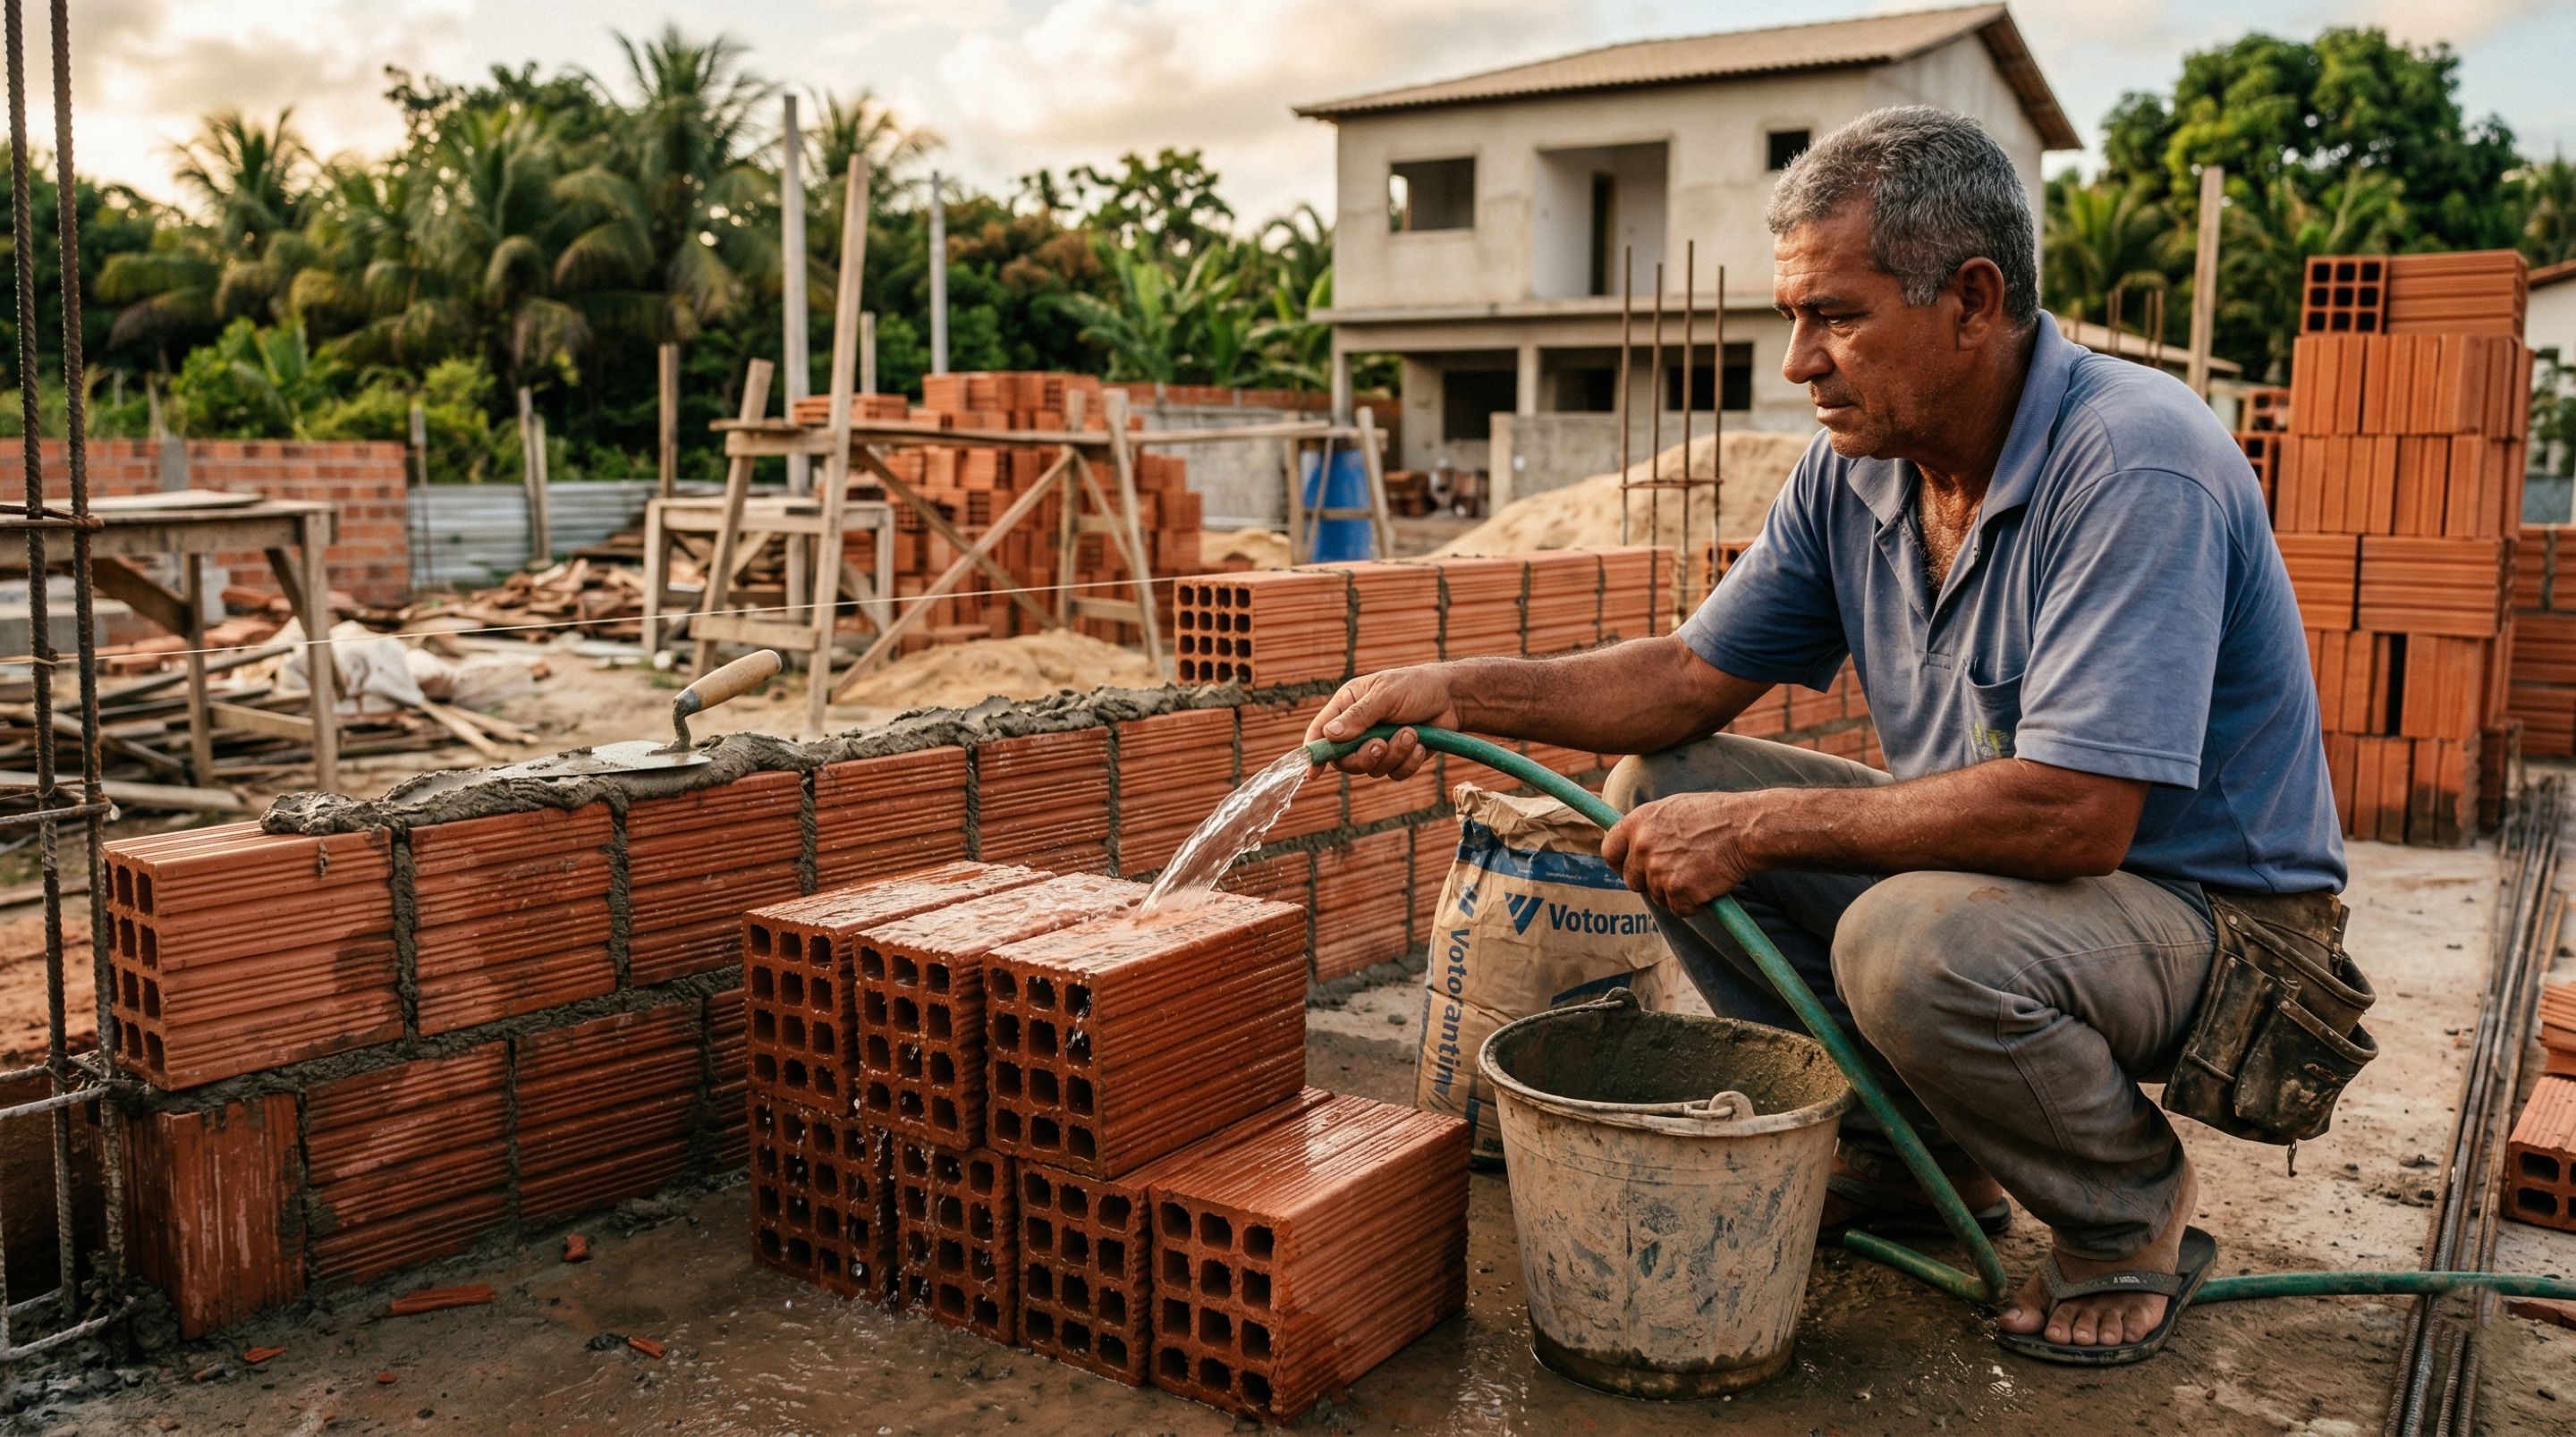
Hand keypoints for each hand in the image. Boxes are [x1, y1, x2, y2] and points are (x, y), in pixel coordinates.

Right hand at [1305, 665, 1463, 779]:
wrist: (1453, 698)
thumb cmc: (1417, 687)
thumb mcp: (1386, 694)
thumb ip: (1359, 715)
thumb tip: (1329, 734)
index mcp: (1347, 706)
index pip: (1320, 732)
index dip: (1314, 753)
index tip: (1312, 772)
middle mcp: (1358, 728)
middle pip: (1344, 760)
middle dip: (1364, 756)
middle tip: (1381, 744)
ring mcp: (1377, 745)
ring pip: (1371, 769)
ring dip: (1394, 754)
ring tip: (1412, 732)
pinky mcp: (1397, 758)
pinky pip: (1394, 773)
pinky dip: (1408, 762)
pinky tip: (1422, 744)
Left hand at [1600, 792, 1765, 911]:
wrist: (1747, 829)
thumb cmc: (1717, 816)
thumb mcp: (1673, 809)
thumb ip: (1649, 827)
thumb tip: (1634, 844)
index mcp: (1637, 821)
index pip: (1609, 851)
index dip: (1619, 864)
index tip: (1628, 869)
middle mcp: (1642, 846)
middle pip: (1632, 880)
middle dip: (1651, 882)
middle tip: (1678, 874)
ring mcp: (1658, 870)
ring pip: (1657, 897)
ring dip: (1676, 893)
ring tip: (1701, 871)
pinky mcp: (1677, 891)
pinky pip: (1679, 909)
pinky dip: (1694, 904)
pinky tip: (1709, 884)